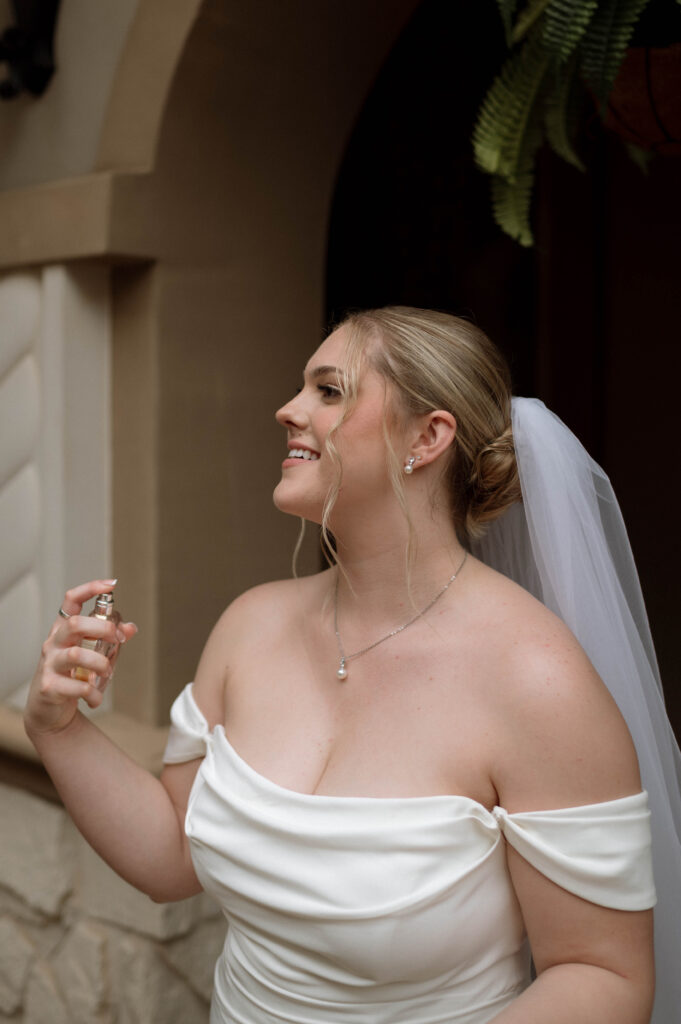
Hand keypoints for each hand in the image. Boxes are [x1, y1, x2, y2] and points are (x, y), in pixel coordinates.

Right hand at [24, 580, 137, 738]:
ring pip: (76, 655)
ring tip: (108, 673)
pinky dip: (94, 693)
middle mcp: (54, 643)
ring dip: (101, 663)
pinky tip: (95, 698)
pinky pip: (78, 687)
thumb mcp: (92, 654)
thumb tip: (130, 628)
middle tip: (117, 639)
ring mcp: (49, 664)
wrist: (49, 711)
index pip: (71, 600)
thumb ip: (110, 640)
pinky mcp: (50, 687)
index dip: (90, 588)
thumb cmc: (71, 676)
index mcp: (63, 629)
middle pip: (75, 624)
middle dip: (102, 628)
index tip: (111, 585)